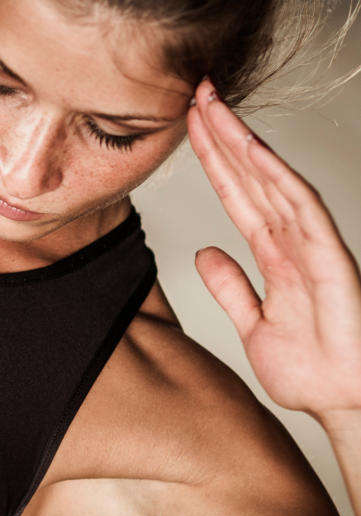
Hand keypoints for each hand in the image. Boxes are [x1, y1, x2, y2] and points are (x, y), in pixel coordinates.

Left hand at [187, 77, 360, 425]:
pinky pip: (303, 210)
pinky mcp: (330, 260)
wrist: (345, 403)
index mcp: (275, 256)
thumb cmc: (312, 370)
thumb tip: (205, 252)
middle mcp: (294, 243)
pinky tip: (254, 152)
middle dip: (223, 138)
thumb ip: (231, 287)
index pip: (237, 196)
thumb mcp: (253, 325)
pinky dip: (278, 179)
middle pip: (251, 179)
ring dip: (243, 145)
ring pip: (273, 183)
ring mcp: (313, 247)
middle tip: (196, 96)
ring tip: (214, 110)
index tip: (188, 127)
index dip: (213, 162)